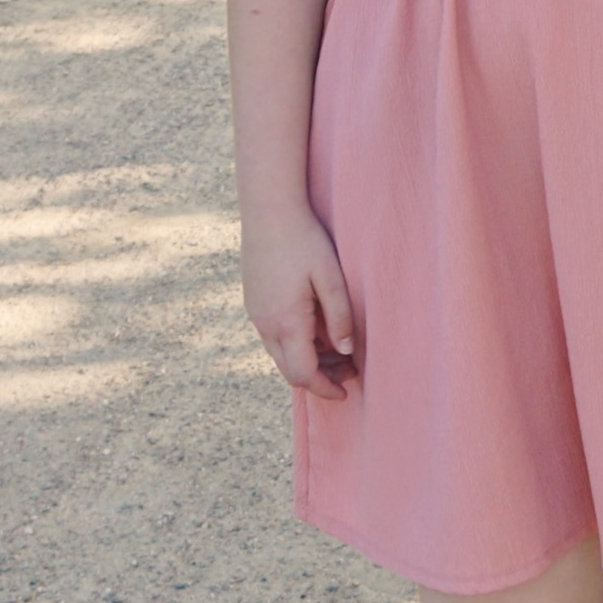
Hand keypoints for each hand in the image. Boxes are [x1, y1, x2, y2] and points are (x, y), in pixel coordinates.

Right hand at [242, 206, 359, 394]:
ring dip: (307, 359)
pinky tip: (316, 327)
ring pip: (280, 353)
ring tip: (338, 349)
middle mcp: (265, 324)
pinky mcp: (253, 301)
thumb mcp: (331, 277)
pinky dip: (296, 343)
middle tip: (350, 370)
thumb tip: (346, 351)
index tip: (346, 392)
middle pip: (290, 369)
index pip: (303, 374)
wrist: (268, 210)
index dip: (325, 389)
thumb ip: (341, 317)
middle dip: (319, 377)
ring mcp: (255, 313)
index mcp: (286, 322)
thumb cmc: (304, 240)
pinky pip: (273, 335)